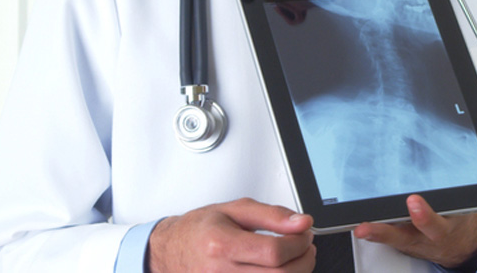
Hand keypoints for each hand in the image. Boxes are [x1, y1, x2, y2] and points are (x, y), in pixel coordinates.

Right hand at [148, 198, 315, 271]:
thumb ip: (272, 215)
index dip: (298, 243)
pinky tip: (279, 270)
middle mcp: (219, 272)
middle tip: (305, 246)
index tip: (305, 234)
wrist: (171, 251)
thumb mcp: (235, 210)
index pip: (273, 252)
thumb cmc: (200, 229)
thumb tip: (302, 223)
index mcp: (221, 245)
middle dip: (304, 260)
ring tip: (294, 257)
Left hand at [352, 117, 476, 266]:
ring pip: (399, 234)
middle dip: (415, 219)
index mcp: (457, 214)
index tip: (416, 201)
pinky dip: (373, 231)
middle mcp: (434, 228)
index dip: (428, 213)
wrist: (460, 244)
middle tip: (406, 204)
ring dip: (382, 230)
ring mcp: (416, 235)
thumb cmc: (466, 210)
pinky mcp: (400, 236)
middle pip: (424, 226)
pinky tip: (359, 224)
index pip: (449, 212)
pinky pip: (386, 236)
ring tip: (365, 224)